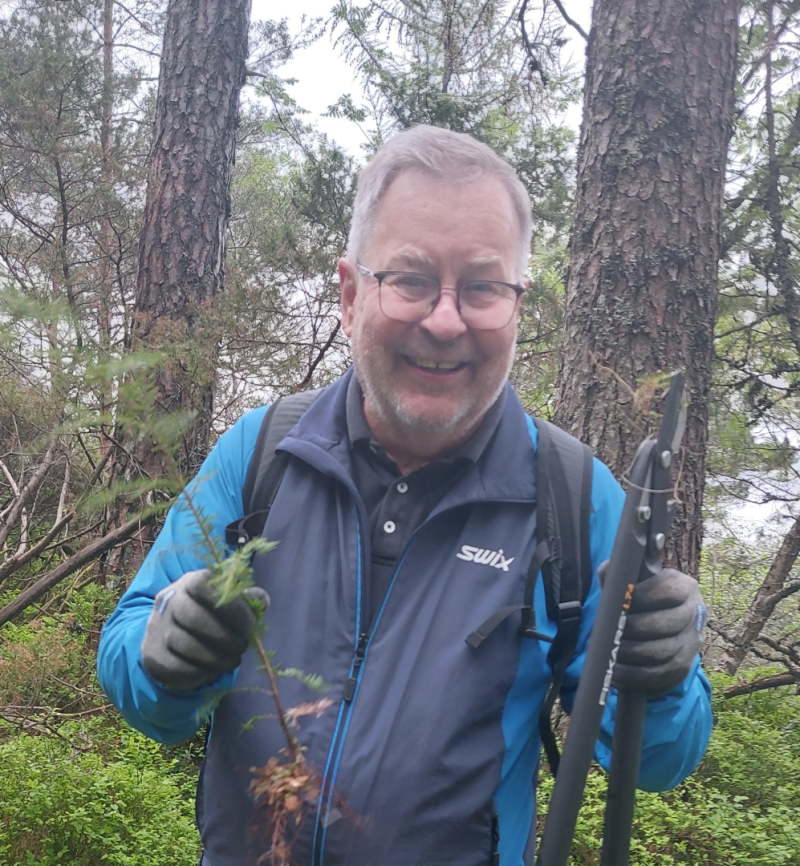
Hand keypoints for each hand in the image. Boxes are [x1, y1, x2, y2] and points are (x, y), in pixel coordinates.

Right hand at [141, 569, 269, 690]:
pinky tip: (213, 671)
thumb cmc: (211, 614)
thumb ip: (248, 599)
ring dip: (215, 658)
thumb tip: (260, 600)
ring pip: (184, 644)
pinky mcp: (151, 654)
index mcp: (190, 582)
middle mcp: (169, 602)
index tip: (250, 624)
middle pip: (192, 617)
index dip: (231, 605)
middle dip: (225, 636)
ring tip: (232, 661)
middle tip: (243, 647)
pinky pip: (176, 667)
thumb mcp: (230, 601)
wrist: (170, 634)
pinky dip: (199, 672)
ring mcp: (157, 628)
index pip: (204, 585)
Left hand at [606, 566, 706, 692]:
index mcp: (684, 587)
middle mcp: (695, 614)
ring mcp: (692, 642)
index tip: (619, 603)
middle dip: (634, 629)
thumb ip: (619, 574)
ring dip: (632, 653)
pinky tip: (616, 670)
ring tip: (611, 651)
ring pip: (663, 652)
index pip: (668, 591)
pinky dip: (634, 674)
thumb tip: (610, 574)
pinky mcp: (683, 666)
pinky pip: (660, 675)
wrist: (654, 623)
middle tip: (612, 631)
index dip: (642, 597)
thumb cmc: (638, 598)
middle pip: (667, 624)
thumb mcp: (630, 580)